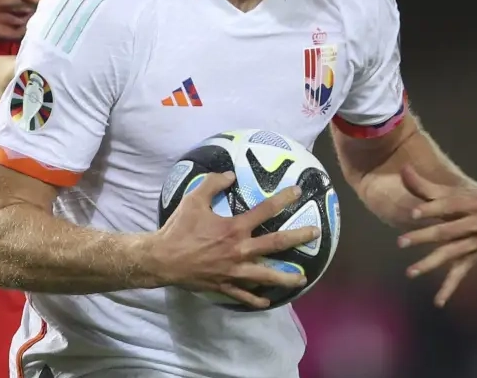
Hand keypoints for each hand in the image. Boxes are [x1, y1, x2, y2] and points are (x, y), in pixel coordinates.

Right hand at [152, 171, 318, 308]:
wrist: (162, 259)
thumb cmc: (179, 228)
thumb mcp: (193, 199)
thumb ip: (213, 184)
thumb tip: (230, 174)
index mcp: (234, 228)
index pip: (265, 210)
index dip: (283, 199)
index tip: (298, 192)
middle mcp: (239, 250)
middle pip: (275, 244)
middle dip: (298, 237)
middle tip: (315, 233)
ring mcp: (234, 271)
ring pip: (266, 276)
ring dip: (286, 278)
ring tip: (301, 279)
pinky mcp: (224, 286)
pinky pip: (244, 295)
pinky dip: (257, 299)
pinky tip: (267, 301)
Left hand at [396, 165, 476, 307]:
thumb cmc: (458, 197)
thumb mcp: (443, 190)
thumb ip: (422, 184)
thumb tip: (403, 168)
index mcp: (473, 202)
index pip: (449, 206)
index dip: (431, 209)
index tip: (412, 214)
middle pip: (447, 232)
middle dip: (424, 237)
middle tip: (400, 242)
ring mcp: (476, 243)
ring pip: (450, 254)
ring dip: (430, 263)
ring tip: (409, 272)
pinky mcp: (471, 258)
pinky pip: (459, 275)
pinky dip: (449, 288)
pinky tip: (438, 302)